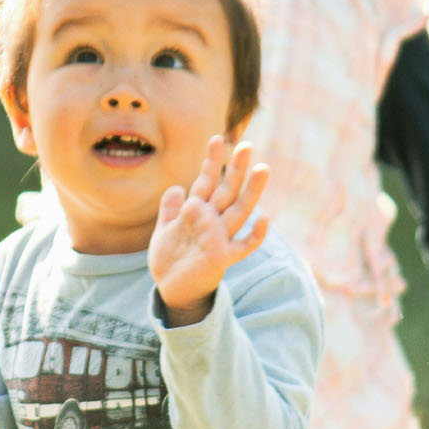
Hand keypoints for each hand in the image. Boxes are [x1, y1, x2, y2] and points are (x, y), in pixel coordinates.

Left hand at [149, 137, 269, 325]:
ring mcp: (219, 238)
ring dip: (251, 192)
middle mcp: (212, 221)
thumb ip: (170, 209)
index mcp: (197, 211)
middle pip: (227, 190)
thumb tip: (176, 187)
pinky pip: (243, 245)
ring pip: (239, 211)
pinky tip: (265, 219)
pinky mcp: (222, 257)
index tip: (217, 138)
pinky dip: (255, 235)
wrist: (171, 289)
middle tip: (247, 145)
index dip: (212, 161)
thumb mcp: (164, 230)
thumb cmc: (170, 259)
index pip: (206, 181)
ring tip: (263, 169)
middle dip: (236, 168)